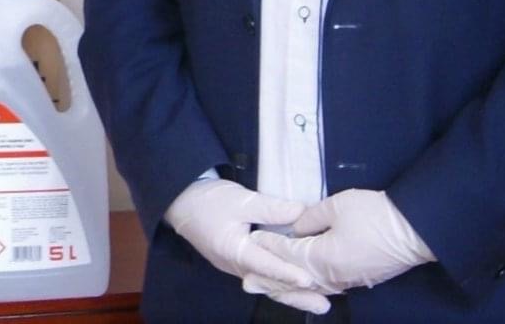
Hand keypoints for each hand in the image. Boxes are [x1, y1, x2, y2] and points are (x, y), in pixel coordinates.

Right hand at [163, 178, 331, 313]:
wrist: (181, 202)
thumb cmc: (209, 200)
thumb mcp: (239, 199)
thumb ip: (270, 208)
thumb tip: (302, 212)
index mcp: (233, 249)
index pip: (264, 264)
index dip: (287, 272)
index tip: (308, 280)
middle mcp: (235, 265)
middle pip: (269, 284)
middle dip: (296, 295)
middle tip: (323, 305)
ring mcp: (236, 266)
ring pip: (267, 285)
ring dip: (291, 294)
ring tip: (318, 302)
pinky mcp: (238, 263)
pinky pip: (263, 278)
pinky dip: (281, 284)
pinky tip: (297, 287)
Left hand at [250, 188, 434, 293]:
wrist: (415, 230)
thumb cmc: (375, 215)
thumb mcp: (337, 207)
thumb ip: (310, 218)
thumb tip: (296, 227)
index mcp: (323, 258)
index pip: (288, 255)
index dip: (270, 248)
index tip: (252, 242)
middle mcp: (333, 276)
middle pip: (296, 279)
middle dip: (272, 280)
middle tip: (248, 283)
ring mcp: (348, 281)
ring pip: (312, 287)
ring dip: (290, 288)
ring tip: (271, 288)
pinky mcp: (360, 279)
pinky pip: (328, 286)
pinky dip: (311, 287)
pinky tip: (305, 285)